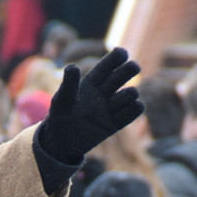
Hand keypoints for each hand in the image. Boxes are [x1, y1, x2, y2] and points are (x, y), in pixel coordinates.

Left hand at [38, 47, 143, 162]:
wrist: (62, 142)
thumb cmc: (60, 116)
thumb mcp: (62, 100)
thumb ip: (68, 84)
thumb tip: (71, 67)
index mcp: (91, 82)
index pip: (105, 67)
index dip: (114, 59)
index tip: (122, 53)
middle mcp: (104, 92)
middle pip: (120, 77)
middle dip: (128, 70)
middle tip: (134, 67)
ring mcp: (111, 107)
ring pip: (128, 95)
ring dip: (130, 93)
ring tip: (130, 94)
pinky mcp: (115, 123)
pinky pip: (130, 113)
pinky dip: (135, 109)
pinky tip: (136, 105)